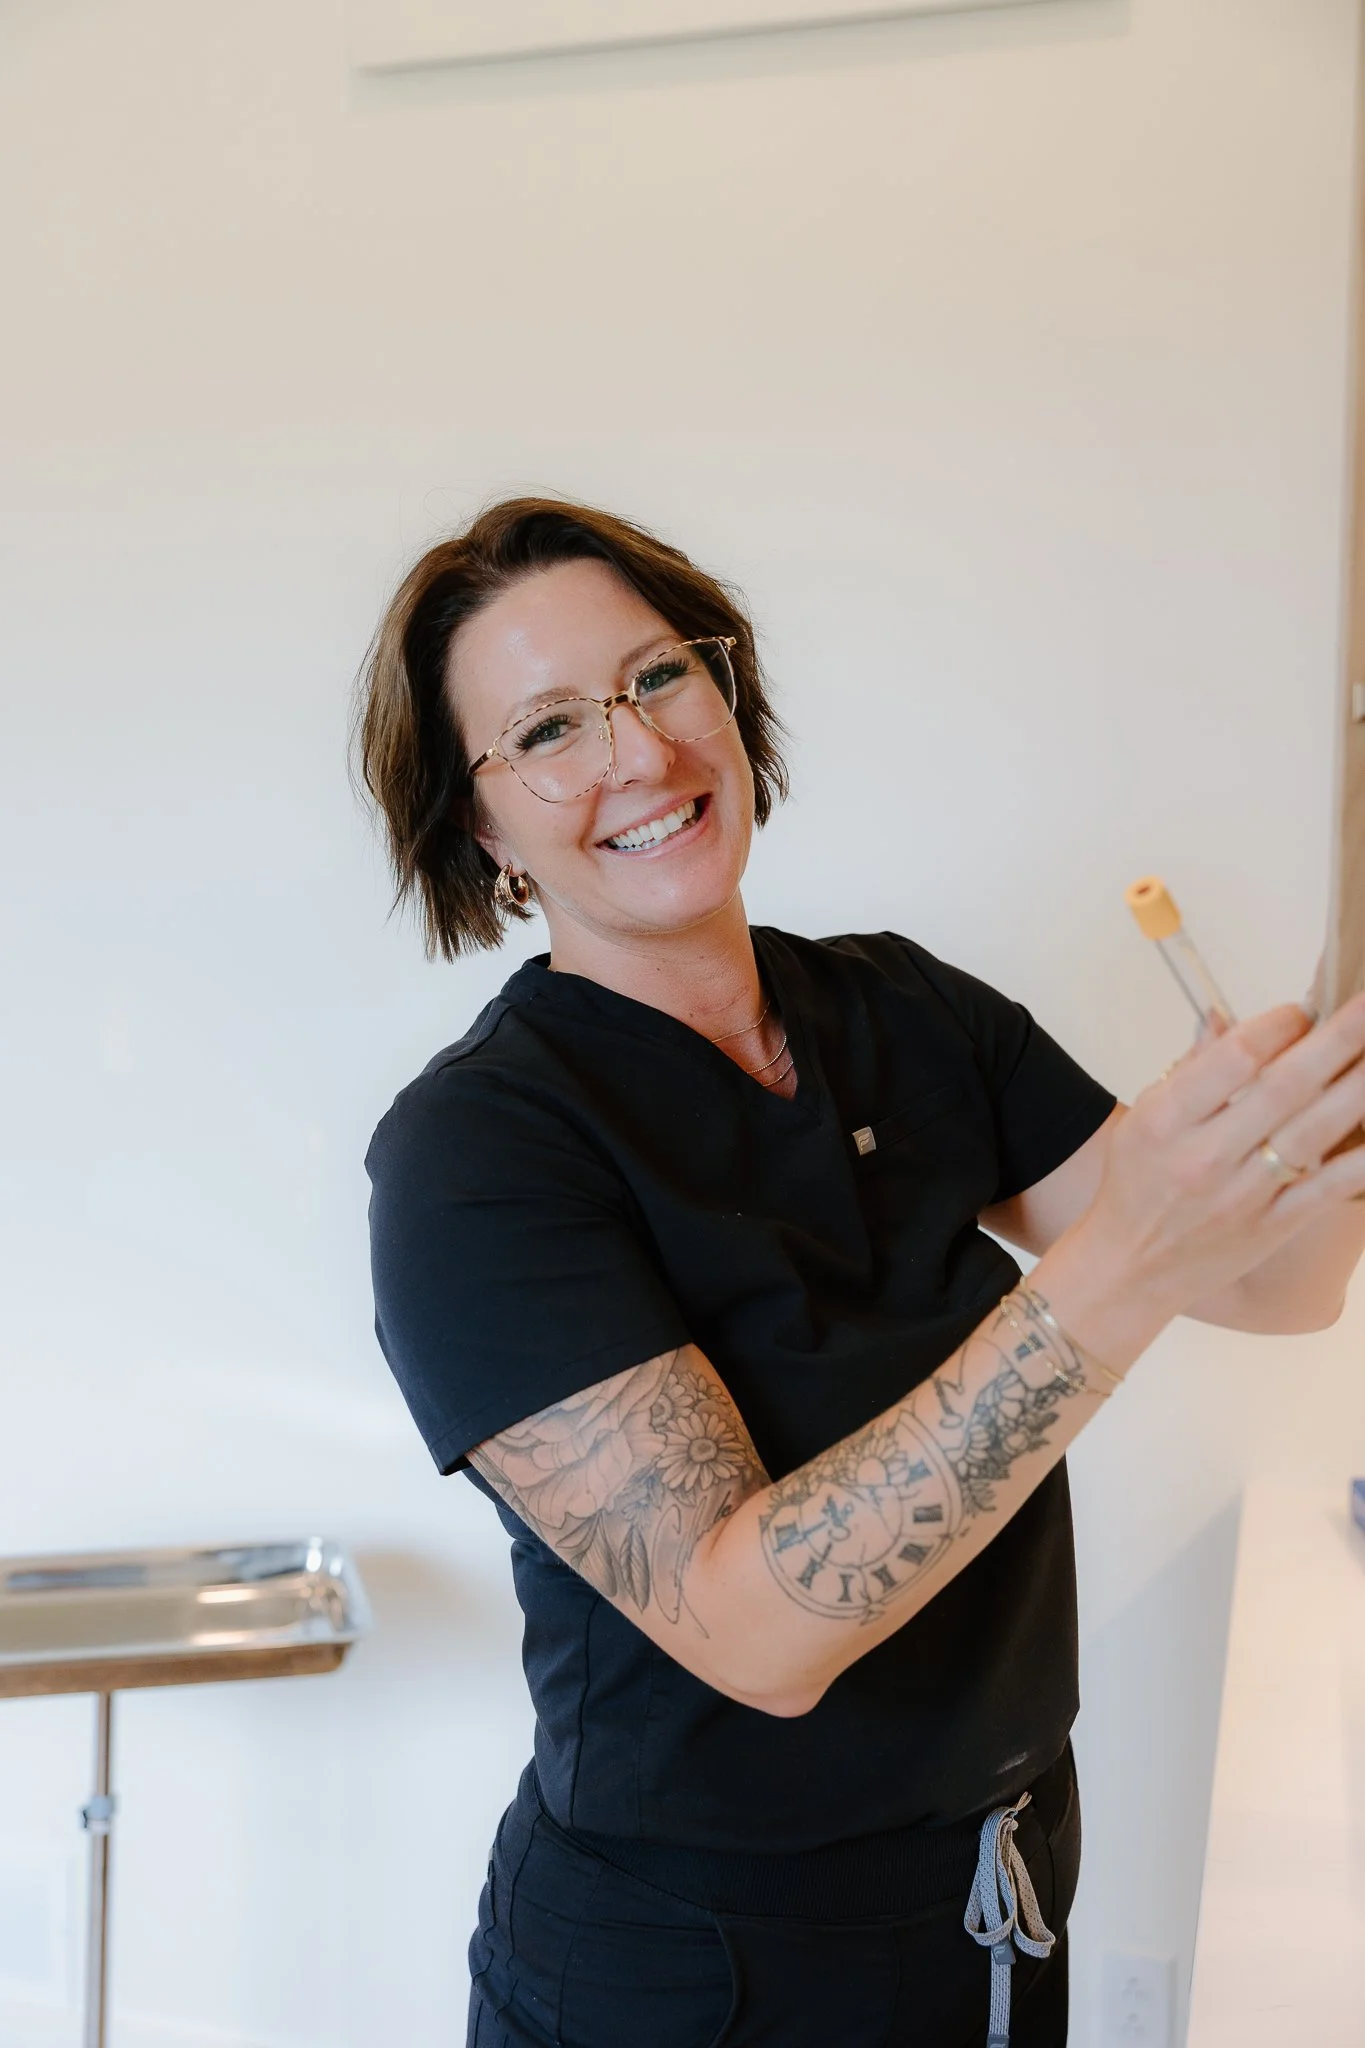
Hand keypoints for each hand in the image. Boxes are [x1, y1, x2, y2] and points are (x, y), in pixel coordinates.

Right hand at [1085, 992, 1364, 1314]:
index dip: (1279, 1024)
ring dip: (1358, 1089)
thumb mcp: (1144, 1118)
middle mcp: (1207, 1155)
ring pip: (1313, 1132)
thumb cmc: (1136, 1186)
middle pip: (1284, 1086)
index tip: (1306, 1007)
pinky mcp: (1273, 1227)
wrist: (1129, 1268)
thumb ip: (1190, 1069)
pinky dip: (1361, 1161)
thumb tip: (1226, 1018)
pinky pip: (1329, 1190)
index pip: (1234, 1058)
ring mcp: (1244, 1194)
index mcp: (1168, 1119)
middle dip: (1337, 1040)